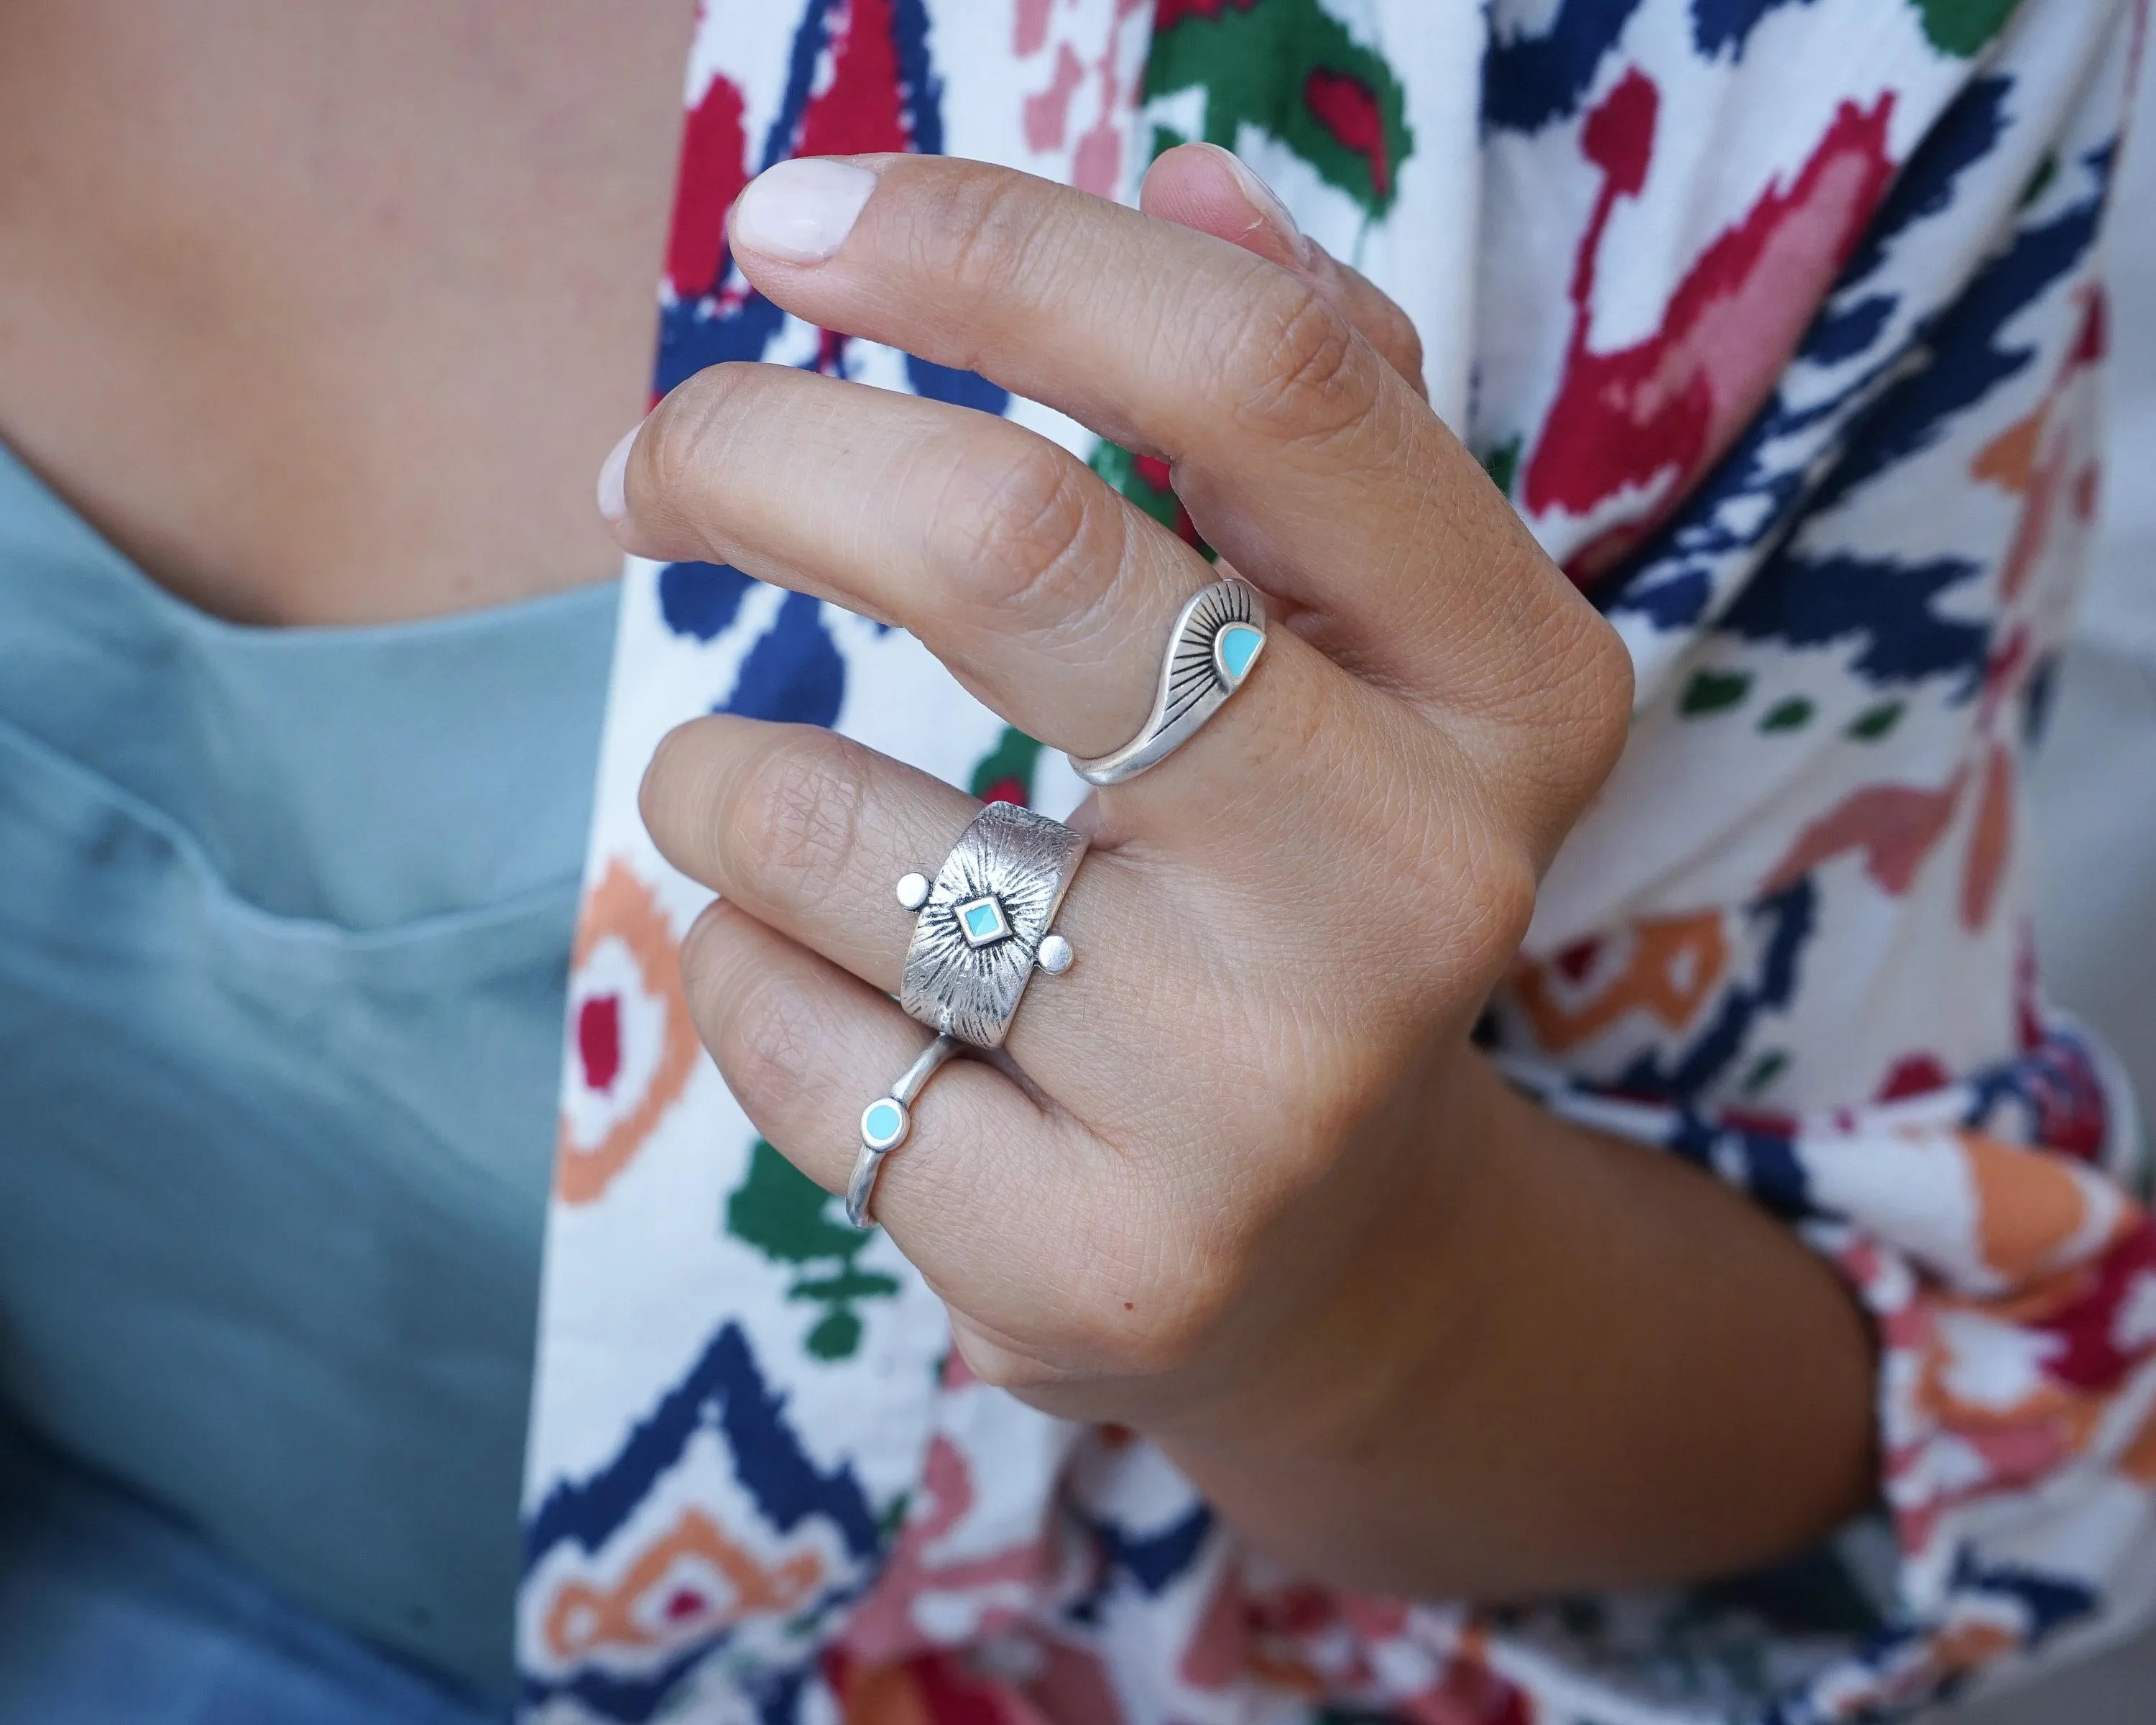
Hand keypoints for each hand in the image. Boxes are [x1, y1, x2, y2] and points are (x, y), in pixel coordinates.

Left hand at [617, 146, 1871, 1597]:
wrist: (1336, 1254)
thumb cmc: (1304, 881)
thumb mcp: (1367, 653)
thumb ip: (1303, 411)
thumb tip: (1187, 168)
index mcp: (1510, 686)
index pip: (1259, 376)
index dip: (996, 252)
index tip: (790, 225)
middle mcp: (1418, 889)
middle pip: (1012, 552)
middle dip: (755, 456)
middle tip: (650, 466)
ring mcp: (1262, 1102)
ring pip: (820, 825)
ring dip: (725, 775)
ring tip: (781, 816)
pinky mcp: (1096, 1269)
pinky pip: (776, 1029)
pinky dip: (743, 965)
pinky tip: (849, 1006)